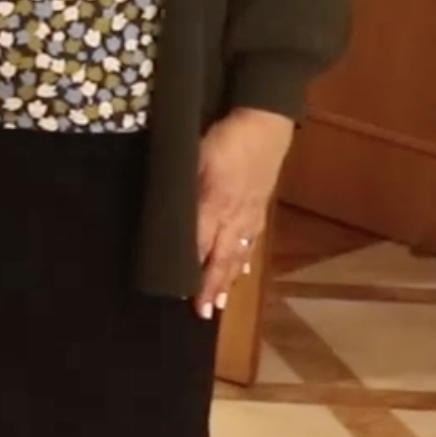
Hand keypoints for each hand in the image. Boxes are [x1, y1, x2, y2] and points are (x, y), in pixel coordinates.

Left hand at [193, 108, 293, 317]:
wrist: (265, 124)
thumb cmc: (223, 137)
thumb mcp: (194, 160)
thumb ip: (183, 190)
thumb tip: (170, 214)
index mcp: (213, 203)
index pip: (198, 245)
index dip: (191, 270)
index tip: (181, 293)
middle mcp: (233, 216)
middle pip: (221, 258)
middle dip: (212, 286)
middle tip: (204, 313)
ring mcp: (250, 214)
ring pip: (238, 254)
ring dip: (228, 279)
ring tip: (219, 302)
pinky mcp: (260, 208)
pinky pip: (251, 241)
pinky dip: (244, 259)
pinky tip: (241, 270)